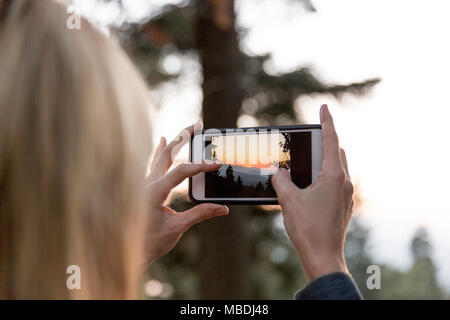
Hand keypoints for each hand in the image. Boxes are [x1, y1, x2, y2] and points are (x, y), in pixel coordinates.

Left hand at [144, 122, 228, 265]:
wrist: (123, 250)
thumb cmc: (148, 242)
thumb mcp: (176, 229)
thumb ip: (199, 215)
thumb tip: (223, 209)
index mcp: (153, 191)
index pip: (181, 171)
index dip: (200, 166)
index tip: (216, 164)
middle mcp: (146, 183)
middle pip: (167, 152)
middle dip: (184, 137)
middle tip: (199, 125)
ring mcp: (143, 184)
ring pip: (159, 156)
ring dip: (174, 142)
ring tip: (186, 129)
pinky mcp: (144, 188)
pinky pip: (153, 163)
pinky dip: (161, 151)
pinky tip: (162, 141)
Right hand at [271, 104, 353, 281]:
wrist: (323, 257)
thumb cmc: (308, 228)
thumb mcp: (288, 199)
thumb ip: (280, 180)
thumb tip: (277, 171)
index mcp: (334, 176)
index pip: (331, 141)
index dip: (327, 122)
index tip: (324, 107)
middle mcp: (344, 183)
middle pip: (337, 153)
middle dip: (325, 143)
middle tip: (309, 139)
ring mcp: (346, 195)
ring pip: (337, 168)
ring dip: (324, 161)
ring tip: (306, 163)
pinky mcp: (343, 206)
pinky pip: (335, 182)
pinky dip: (324, 176)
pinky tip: (308, 185)